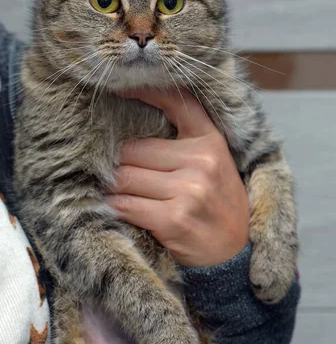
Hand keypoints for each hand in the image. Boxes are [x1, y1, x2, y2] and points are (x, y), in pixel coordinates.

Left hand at [106, 89, 248, 267]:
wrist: (235, 253)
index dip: (144, 91)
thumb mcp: (214, 162)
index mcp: (210, 141)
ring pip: (125, 177)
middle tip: (108, 167)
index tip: (119, 90)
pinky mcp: (174, 218)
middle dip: (117, 161)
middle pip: (134, 149)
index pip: (175, 102)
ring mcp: (189, 190)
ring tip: (112, 189)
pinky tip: (116, 207)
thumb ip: (185, 138)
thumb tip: (134, 118)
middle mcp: (201, 161)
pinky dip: (115, 207)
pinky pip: (126, 205)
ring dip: (113, 186)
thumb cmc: (217, 203)